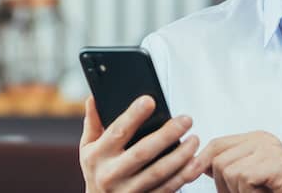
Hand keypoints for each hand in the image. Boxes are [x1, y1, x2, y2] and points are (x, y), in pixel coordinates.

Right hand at [79, 95, 205, 191]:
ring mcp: (128, 191)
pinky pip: (167, 188)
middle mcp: (111, 174)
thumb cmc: (97, 171)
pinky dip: (183, 175)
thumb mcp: (87, 148)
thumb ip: (93, 123)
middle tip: (185, 120)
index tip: (150, 101)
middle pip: (142, 152)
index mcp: (98, 155)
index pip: (117, 131)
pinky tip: (194, 162)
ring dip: (180, 156)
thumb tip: (94, 98)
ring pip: (159, 172)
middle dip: (166, 135)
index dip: (133, 115)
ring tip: (194, 139)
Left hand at [200, 131, 281, 192]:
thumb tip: (199, 164)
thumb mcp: (253, 175)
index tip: (194, 175)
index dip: (202, 161)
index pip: (216, 144)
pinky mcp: (276, 163)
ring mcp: (270, 149)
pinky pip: (243, 178)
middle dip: (221, 184)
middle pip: (218, 158)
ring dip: (236, 192)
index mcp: (256, 139)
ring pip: (228, 170)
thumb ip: (231, 166)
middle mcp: (262, 140)